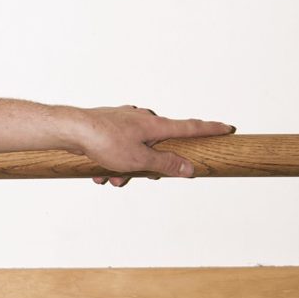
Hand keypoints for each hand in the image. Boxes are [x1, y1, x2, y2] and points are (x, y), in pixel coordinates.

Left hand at [73, 106, 235, 185]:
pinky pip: (118, 149)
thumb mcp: (140, 160)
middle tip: (132, 178)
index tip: (228, 128)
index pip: (191, 127)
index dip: (210, 130)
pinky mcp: (110, 126)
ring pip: (135, 151)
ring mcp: (125, 121)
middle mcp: (143, 119)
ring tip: (108, 178)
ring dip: (124, 169)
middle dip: (147, 167)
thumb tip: (189, 169)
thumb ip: (166, 165)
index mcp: (156, 125)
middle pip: (158, 146)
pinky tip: (98, 172)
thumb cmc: (104, 141)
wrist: (70, 130)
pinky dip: (111, 163)